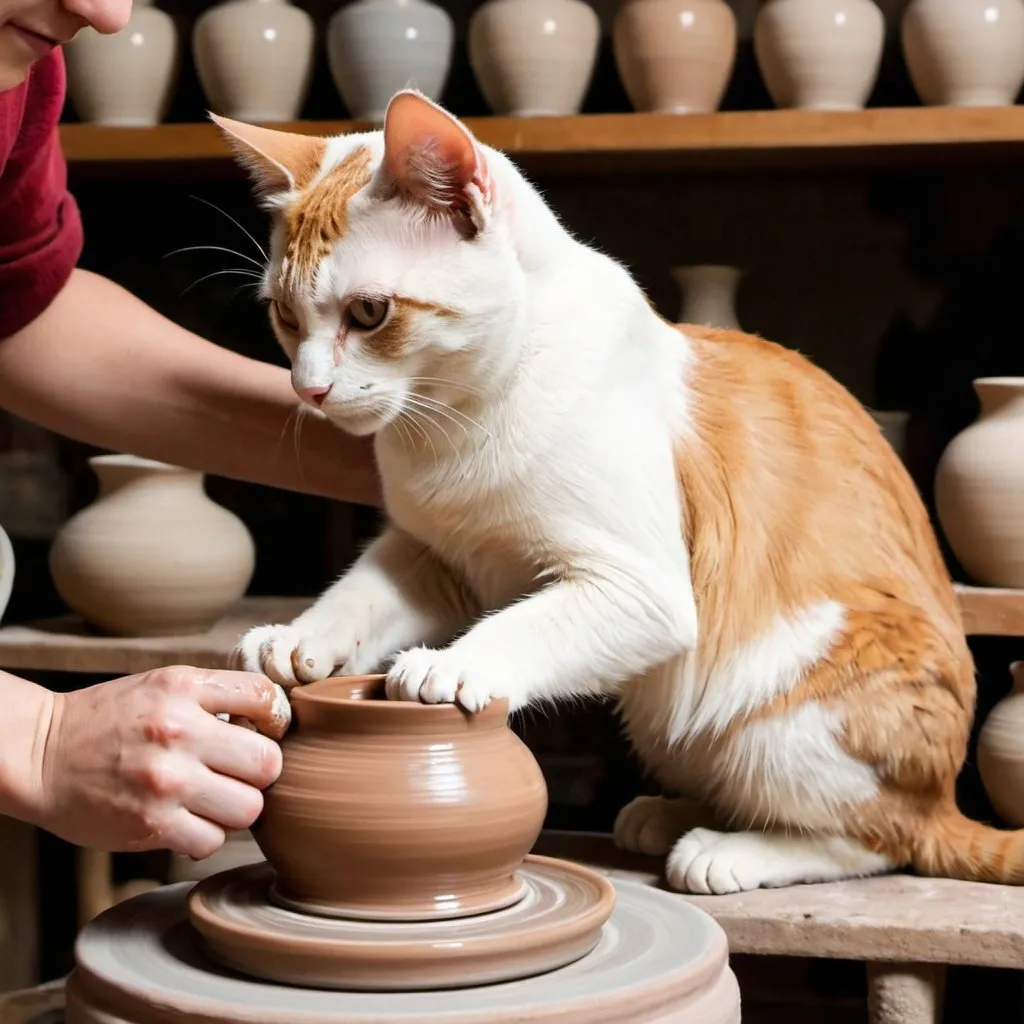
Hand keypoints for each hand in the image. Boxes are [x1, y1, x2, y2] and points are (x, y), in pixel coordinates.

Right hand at [28, 666, 289, 858]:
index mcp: (184, 688)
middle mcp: (178, 731)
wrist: (40, 755)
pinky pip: (212, 840)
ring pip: (248, 808)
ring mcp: (166, 780)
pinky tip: (187, 820)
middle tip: (238, 773)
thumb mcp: (162, 685)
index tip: (262, 731)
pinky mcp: (151, 824)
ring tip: (212, 798)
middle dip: (261, 771)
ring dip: (236, 808)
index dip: (274, 719)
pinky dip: (206, 835)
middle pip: (269, 763)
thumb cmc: (109, 720)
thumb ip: (214, 696)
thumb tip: (273, 719)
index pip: (265, 697)